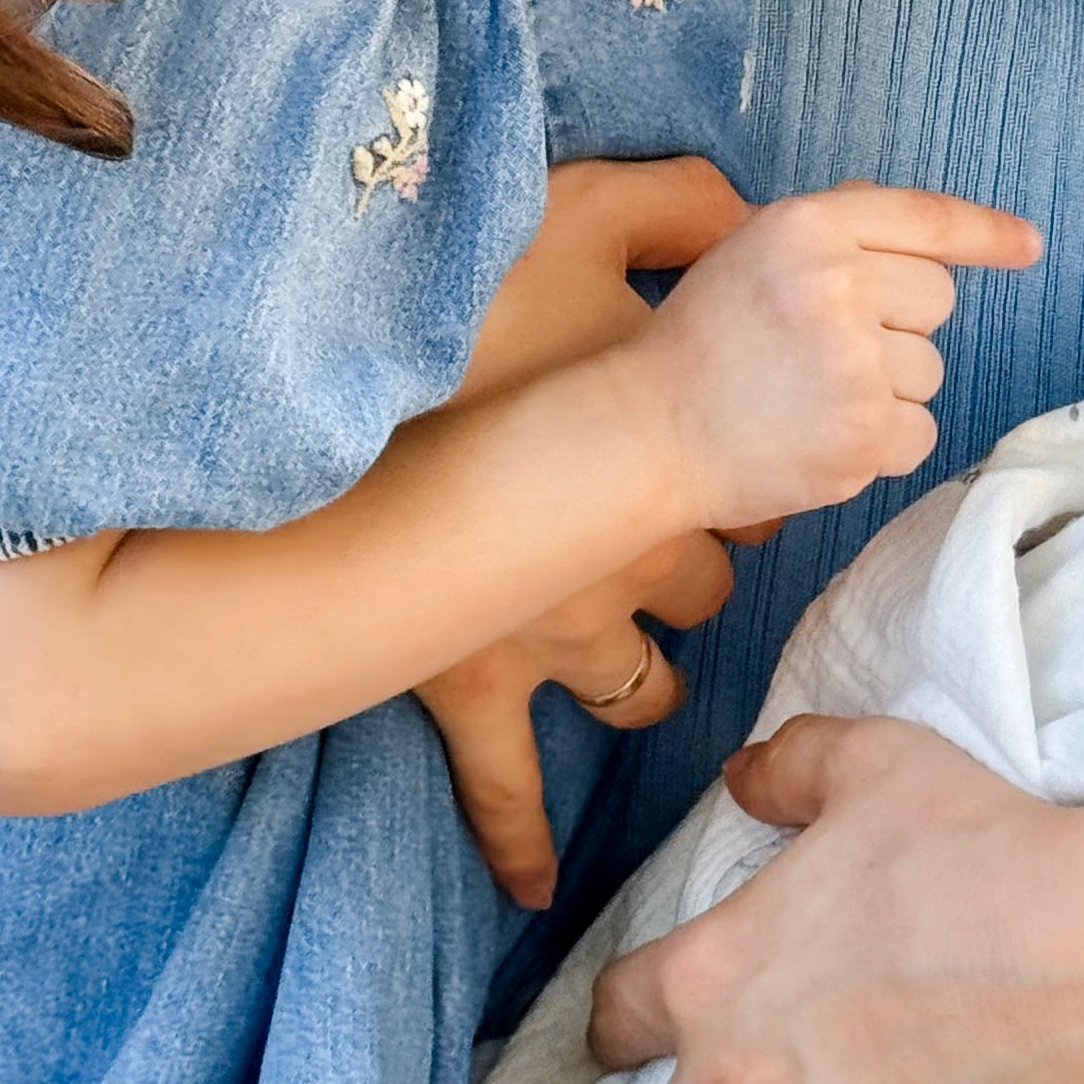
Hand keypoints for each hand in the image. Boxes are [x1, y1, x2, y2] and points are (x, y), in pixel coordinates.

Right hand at [431, 157, 760, 904]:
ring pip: (638, 683)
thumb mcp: (577, 214)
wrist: (339, 421)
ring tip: (630, 668)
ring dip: (641, 676)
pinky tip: (529, 882)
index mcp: (661, 451)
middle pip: (704, 581)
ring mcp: (549, 634)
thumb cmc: (465, 310)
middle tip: (661, 524)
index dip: (732, 454)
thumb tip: (737, 202)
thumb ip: (671, 201)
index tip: (707, 428)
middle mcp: (626, 555)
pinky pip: (501, 787)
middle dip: (695, 560)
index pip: (744, 476)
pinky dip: (516, 836)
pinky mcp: (464, 683)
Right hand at [634, 185, 1039, 530]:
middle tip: (826, 347)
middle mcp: (838, 284)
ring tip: (814, 395)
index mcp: (808, 225)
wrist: (649, 432)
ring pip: (931, 370)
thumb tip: (926, 236)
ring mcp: (854, 364)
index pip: (925, 218)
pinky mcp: (864, 436)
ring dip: (888, 387)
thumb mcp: (753, 249)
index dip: (985, 233)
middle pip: (936, 299)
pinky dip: (884, 441)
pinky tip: (825, 435)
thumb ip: (836, 234)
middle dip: (898, 324)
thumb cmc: (703, 342)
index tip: (1028, 246)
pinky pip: (921, 431)